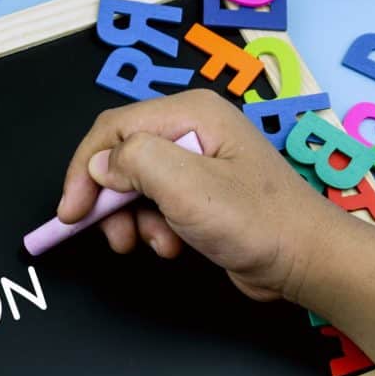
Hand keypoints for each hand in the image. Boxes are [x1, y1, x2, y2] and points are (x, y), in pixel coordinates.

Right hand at [58, 89, 343, 301]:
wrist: (304, 262)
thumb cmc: (259, 223)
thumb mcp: (188, 187)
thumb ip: (136, 163)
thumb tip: (100, 166)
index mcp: (191, 113)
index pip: (113, 129)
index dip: (84, 170)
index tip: (71, 213)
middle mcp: (191, 131)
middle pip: (120, 158)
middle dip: (108, 200)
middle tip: (108, 235)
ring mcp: (195, 163)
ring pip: (133, 186)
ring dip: (132, 220)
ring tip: (153, 244)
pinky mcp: (198, 194)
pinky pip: (153, 205)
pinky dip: (151, 228)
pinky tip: (172, 245)